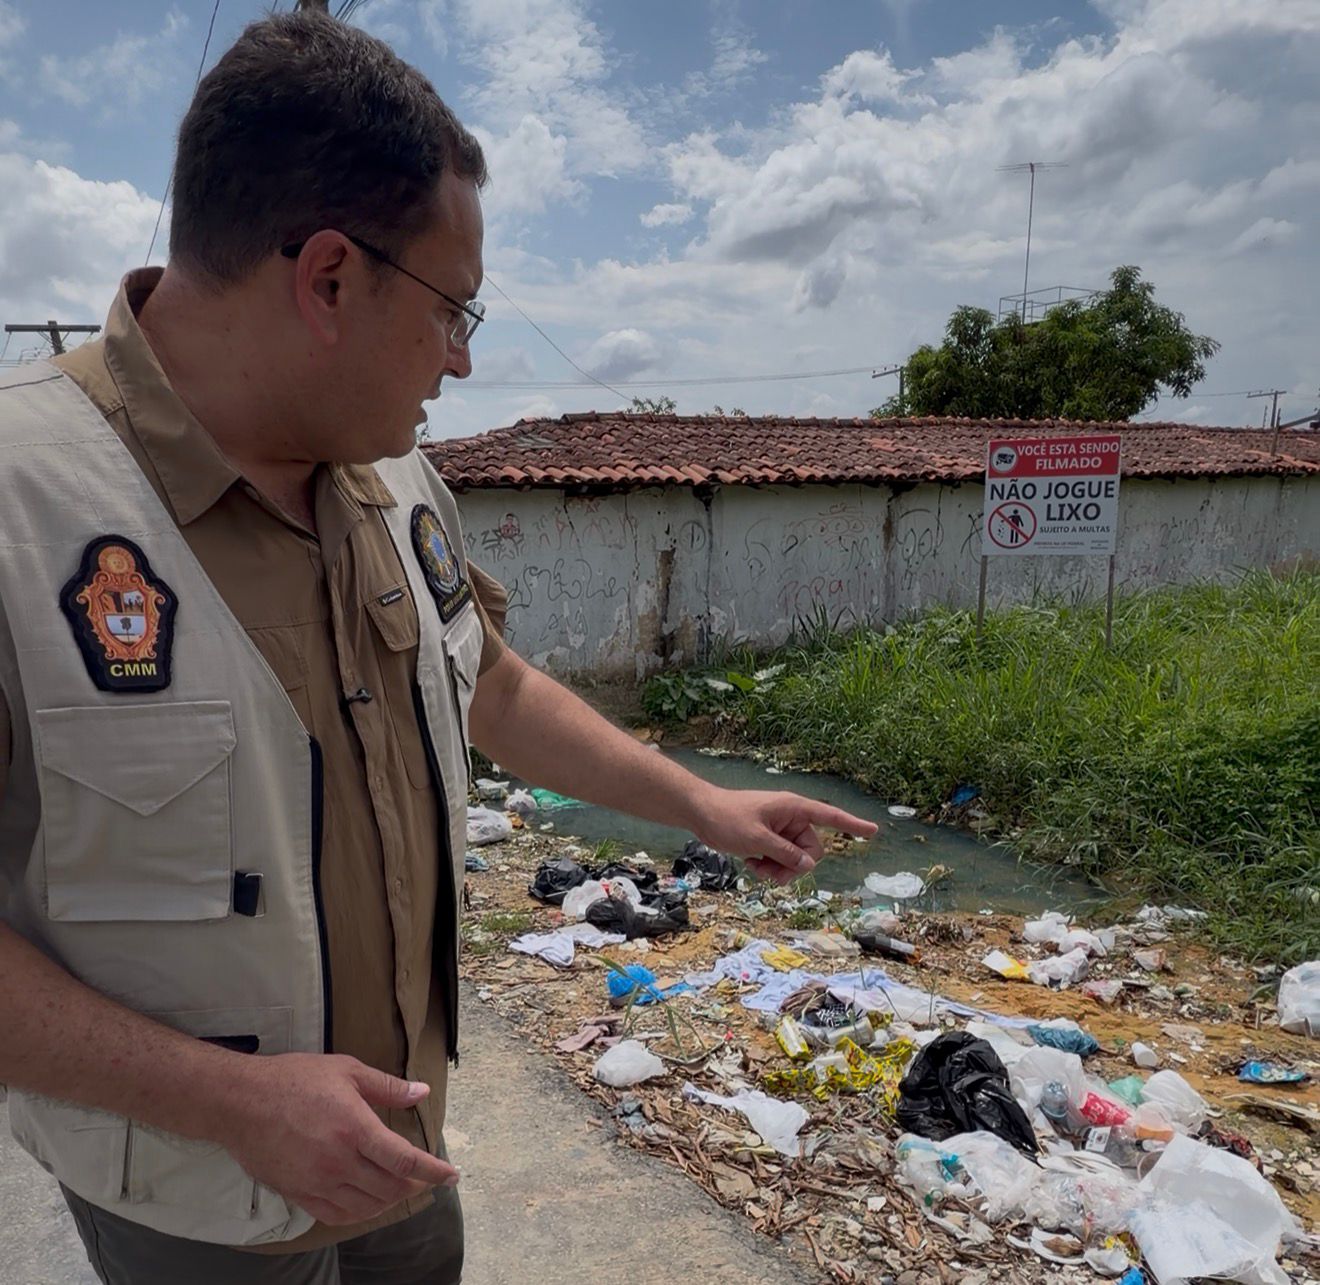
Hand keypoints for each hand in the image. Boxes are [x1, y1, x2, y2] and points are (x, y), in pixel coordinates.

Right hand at [216, 1053, 457, 1225]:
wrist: (241, 1102)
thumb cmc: (295, 1079)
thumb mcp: (347, 1070)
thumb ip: (387, 1087)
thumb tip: (422, 1092)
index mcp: (355, 1129)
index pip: (405, 1160)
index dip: (433, 1171)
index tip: (452, 1176)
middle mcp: (339, 1162)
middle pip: (390, 1188)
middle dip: (413, 1184)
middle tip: (423, 1174)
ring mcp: (318, 1182)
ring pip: (367, 1206)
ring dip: (389, 1199)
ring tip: (399, 1185)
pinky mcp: (299, 1194)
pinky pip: (337, 1215)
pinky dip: (360, 1212)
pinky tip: (367, 1201)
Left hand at [691, 787, 877, 884]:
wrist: (700, 813)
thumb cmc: (727, 818)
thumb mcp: (757, 839)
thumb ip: (785, 854)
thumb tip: (810, 865)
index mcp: (793, 808)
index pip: (829, 816)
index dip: (852, 824)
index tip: (874, 830)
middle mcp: (791, 818)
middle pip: (811, 850)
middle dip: (794, 866)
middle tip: (772, 875)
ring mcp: (779, 829)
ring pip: (794, 859)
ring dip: (779, 869)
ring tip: (756, 869)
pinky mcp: (768, 838)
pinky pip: (780, 858)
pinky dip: (769, 865)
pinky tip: (751, 864)